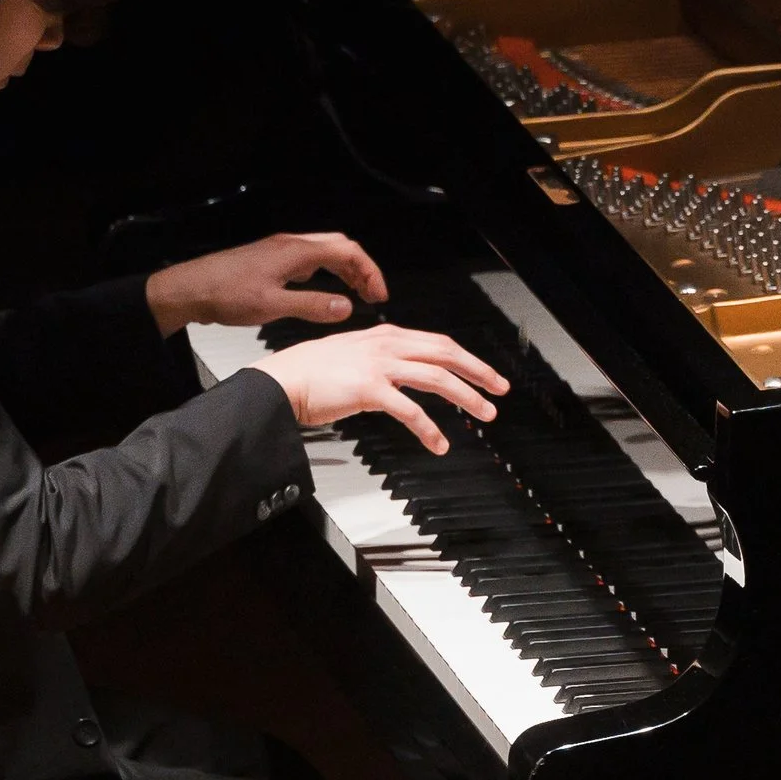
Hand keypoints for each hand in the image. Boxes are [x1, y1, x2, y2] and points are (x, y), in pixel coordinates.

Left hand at [144, 232, 390, 337]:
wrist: (191, 289)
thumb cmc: (226, 295)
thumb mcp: (273, 305)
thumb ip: (312, 306)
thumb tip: (347, 307)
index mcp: (296, 251)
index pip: (348, 251)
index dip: (370, 272)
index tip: (379, 295)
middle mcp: (291, 245)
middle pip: (339, 247)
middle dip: (361, 268)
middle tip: (371, 295)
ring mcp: (280, 250)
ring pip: (324, 252)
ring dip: (344, 270)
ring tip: (355, 294)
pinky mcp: (270, 260)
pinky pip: (308, 259)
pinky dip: (325, 272)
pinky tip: (322, 290)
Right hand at [251, 324, 509, 454]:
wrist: (281, 380)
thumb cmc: (310, 373)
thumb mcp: (353, 356)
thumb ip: (381, 362)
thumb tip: (404, 379)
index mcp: (385, 336)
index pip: (438, 342)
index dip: (468, 359)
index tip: (486, 374)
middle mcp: (386, 345)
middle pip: (447, 354)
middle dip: (479, 372)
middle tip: (499, 390)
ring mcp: (379, 365)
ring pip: (438, 378)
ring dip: (466, 398)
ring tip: (483, 415)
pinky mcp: (369, 389)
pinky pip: (411, 410)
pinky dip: (430, 428)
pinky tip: (438, 443)